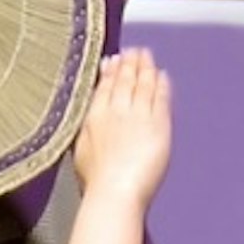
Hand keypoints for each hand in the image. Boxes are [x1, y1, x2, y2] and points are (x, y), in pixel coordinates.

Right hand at [72, 51, 173, 207]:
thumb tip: (88, 113)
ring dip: (146, 67)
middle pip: (124, 80)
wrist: (115, 192)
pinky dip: (161, 84)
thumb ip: (86, 126)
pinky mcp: (158, 123)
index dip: (111, 71)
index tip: (114, 59)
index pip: (104, 87)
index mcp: (94, 117)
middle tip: (134, 51)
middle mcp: (117, 111)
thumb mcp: (81, 150)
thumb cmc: (96, 181)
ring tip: (147, 56)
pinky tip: (162, 75)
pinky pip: (161, 97)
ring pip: (143, 83)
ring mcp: (139, 115)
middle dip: (130, 63)